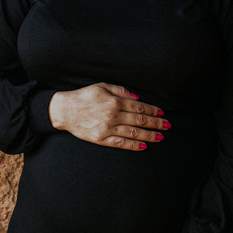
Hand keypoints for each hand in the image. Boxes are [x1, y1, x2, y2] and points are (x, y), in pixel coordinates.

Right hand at [48, 83, 169, 151]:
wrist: (65, 110)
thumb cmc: (84, 96)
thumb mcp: (103, 86)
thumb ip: (121, 91)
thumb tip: (138, 98)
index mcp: (115, 101)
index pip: (139, 107)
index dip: (153, 111)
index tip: (162, 113)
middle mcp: (113, 115)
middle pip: (140, 121)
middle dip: (156, 124)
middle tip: (168, 126)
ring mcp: (107, 129)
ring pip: (133, 133)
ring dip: (149, 135)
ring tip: (160, 137)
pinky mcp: (101, 139)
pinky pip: (121, 143)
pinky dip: (134, 145)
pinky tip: (144, 146)